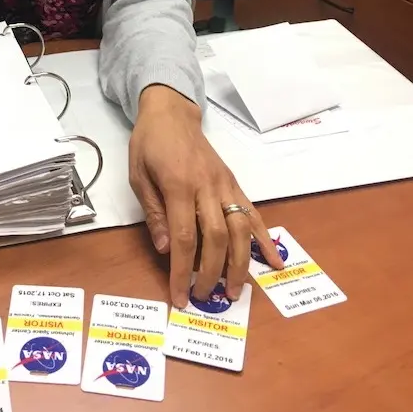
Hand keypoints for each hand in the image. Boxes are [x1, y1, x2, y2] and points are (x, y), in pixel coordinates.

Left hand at [129, 85, 283, 307]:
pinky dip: (265, 238)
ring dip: (241, 264)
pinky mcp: (235, 183)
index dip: (182, 270)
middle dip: (211, 272)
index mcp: (179, 185)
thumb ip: (153, 213)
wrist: (171, 113)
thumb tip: (166, 250)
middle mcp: (207, 186)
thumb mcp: (138, 176)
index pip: (184, 237)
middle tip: (204, 297)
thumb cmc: (149, 144)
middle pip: (216, 237)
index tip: (179, 295)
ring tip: (235, 291)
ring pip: (240, 229)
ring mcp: (225, 185)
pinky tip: (274, 261)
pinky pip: (253, 213)